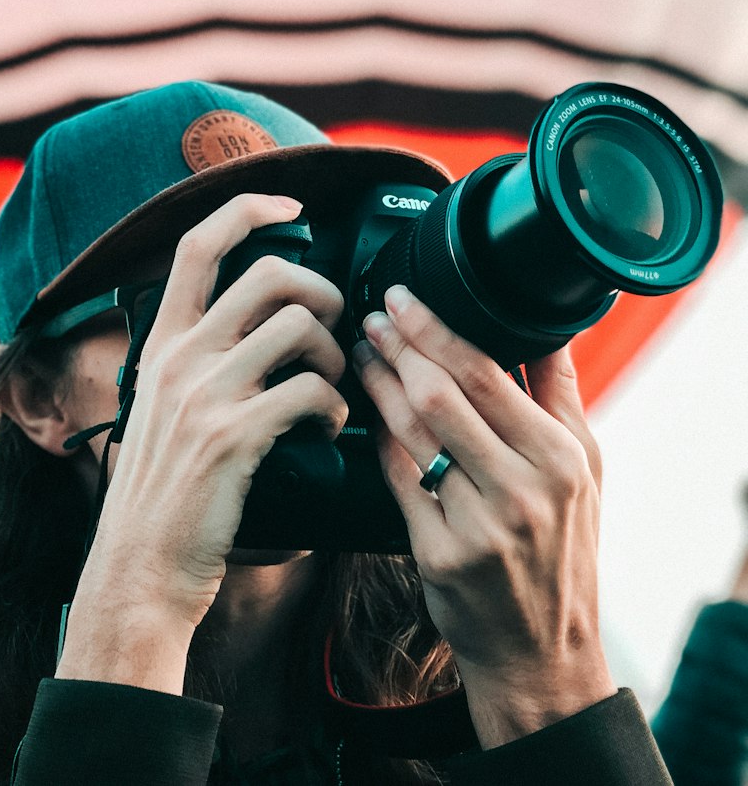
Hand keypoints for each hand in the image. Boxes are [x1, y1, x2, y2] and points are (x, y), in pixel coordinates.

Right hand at [61, 193, 346, 686]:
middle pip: (269, 273)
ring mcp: (204, 395)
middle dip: (322, 290)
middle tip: (335, 323)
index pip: (197, 244)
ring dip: (334, 353)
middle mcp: (178, 357)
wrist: (139, 566)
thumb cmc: (161, 489)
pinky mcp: (234, 437)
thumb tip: (253, 320)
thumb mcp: (159, 405)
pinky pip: (311, 391)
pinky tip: (330, 428)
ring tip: (333, 385)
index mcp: (161, 342)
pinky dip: (335, 406)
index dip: (248, 208)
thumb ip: (194, 356)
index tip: (291, 206)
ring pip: (299, 325)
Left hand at [355, 285, 615, 748]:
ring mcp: (478, 525)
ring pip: (412, 432)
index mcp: (559, 457)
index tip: (403, 297)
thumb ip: (561, 392)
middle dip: (398, 347)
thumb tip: (547, 323)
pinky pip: (397, 479)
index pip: (486, 372)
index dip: (434, 329)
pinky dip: (379, 438)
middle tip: (371, 315)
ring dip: (378, 383)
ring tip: (362, 352)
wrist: (542, 650)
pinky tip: (366, 410)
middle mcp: (521, 489)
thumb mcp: (586, 468)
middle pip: (442, 395)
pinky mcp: (439, 556)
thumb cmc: (563, 548)